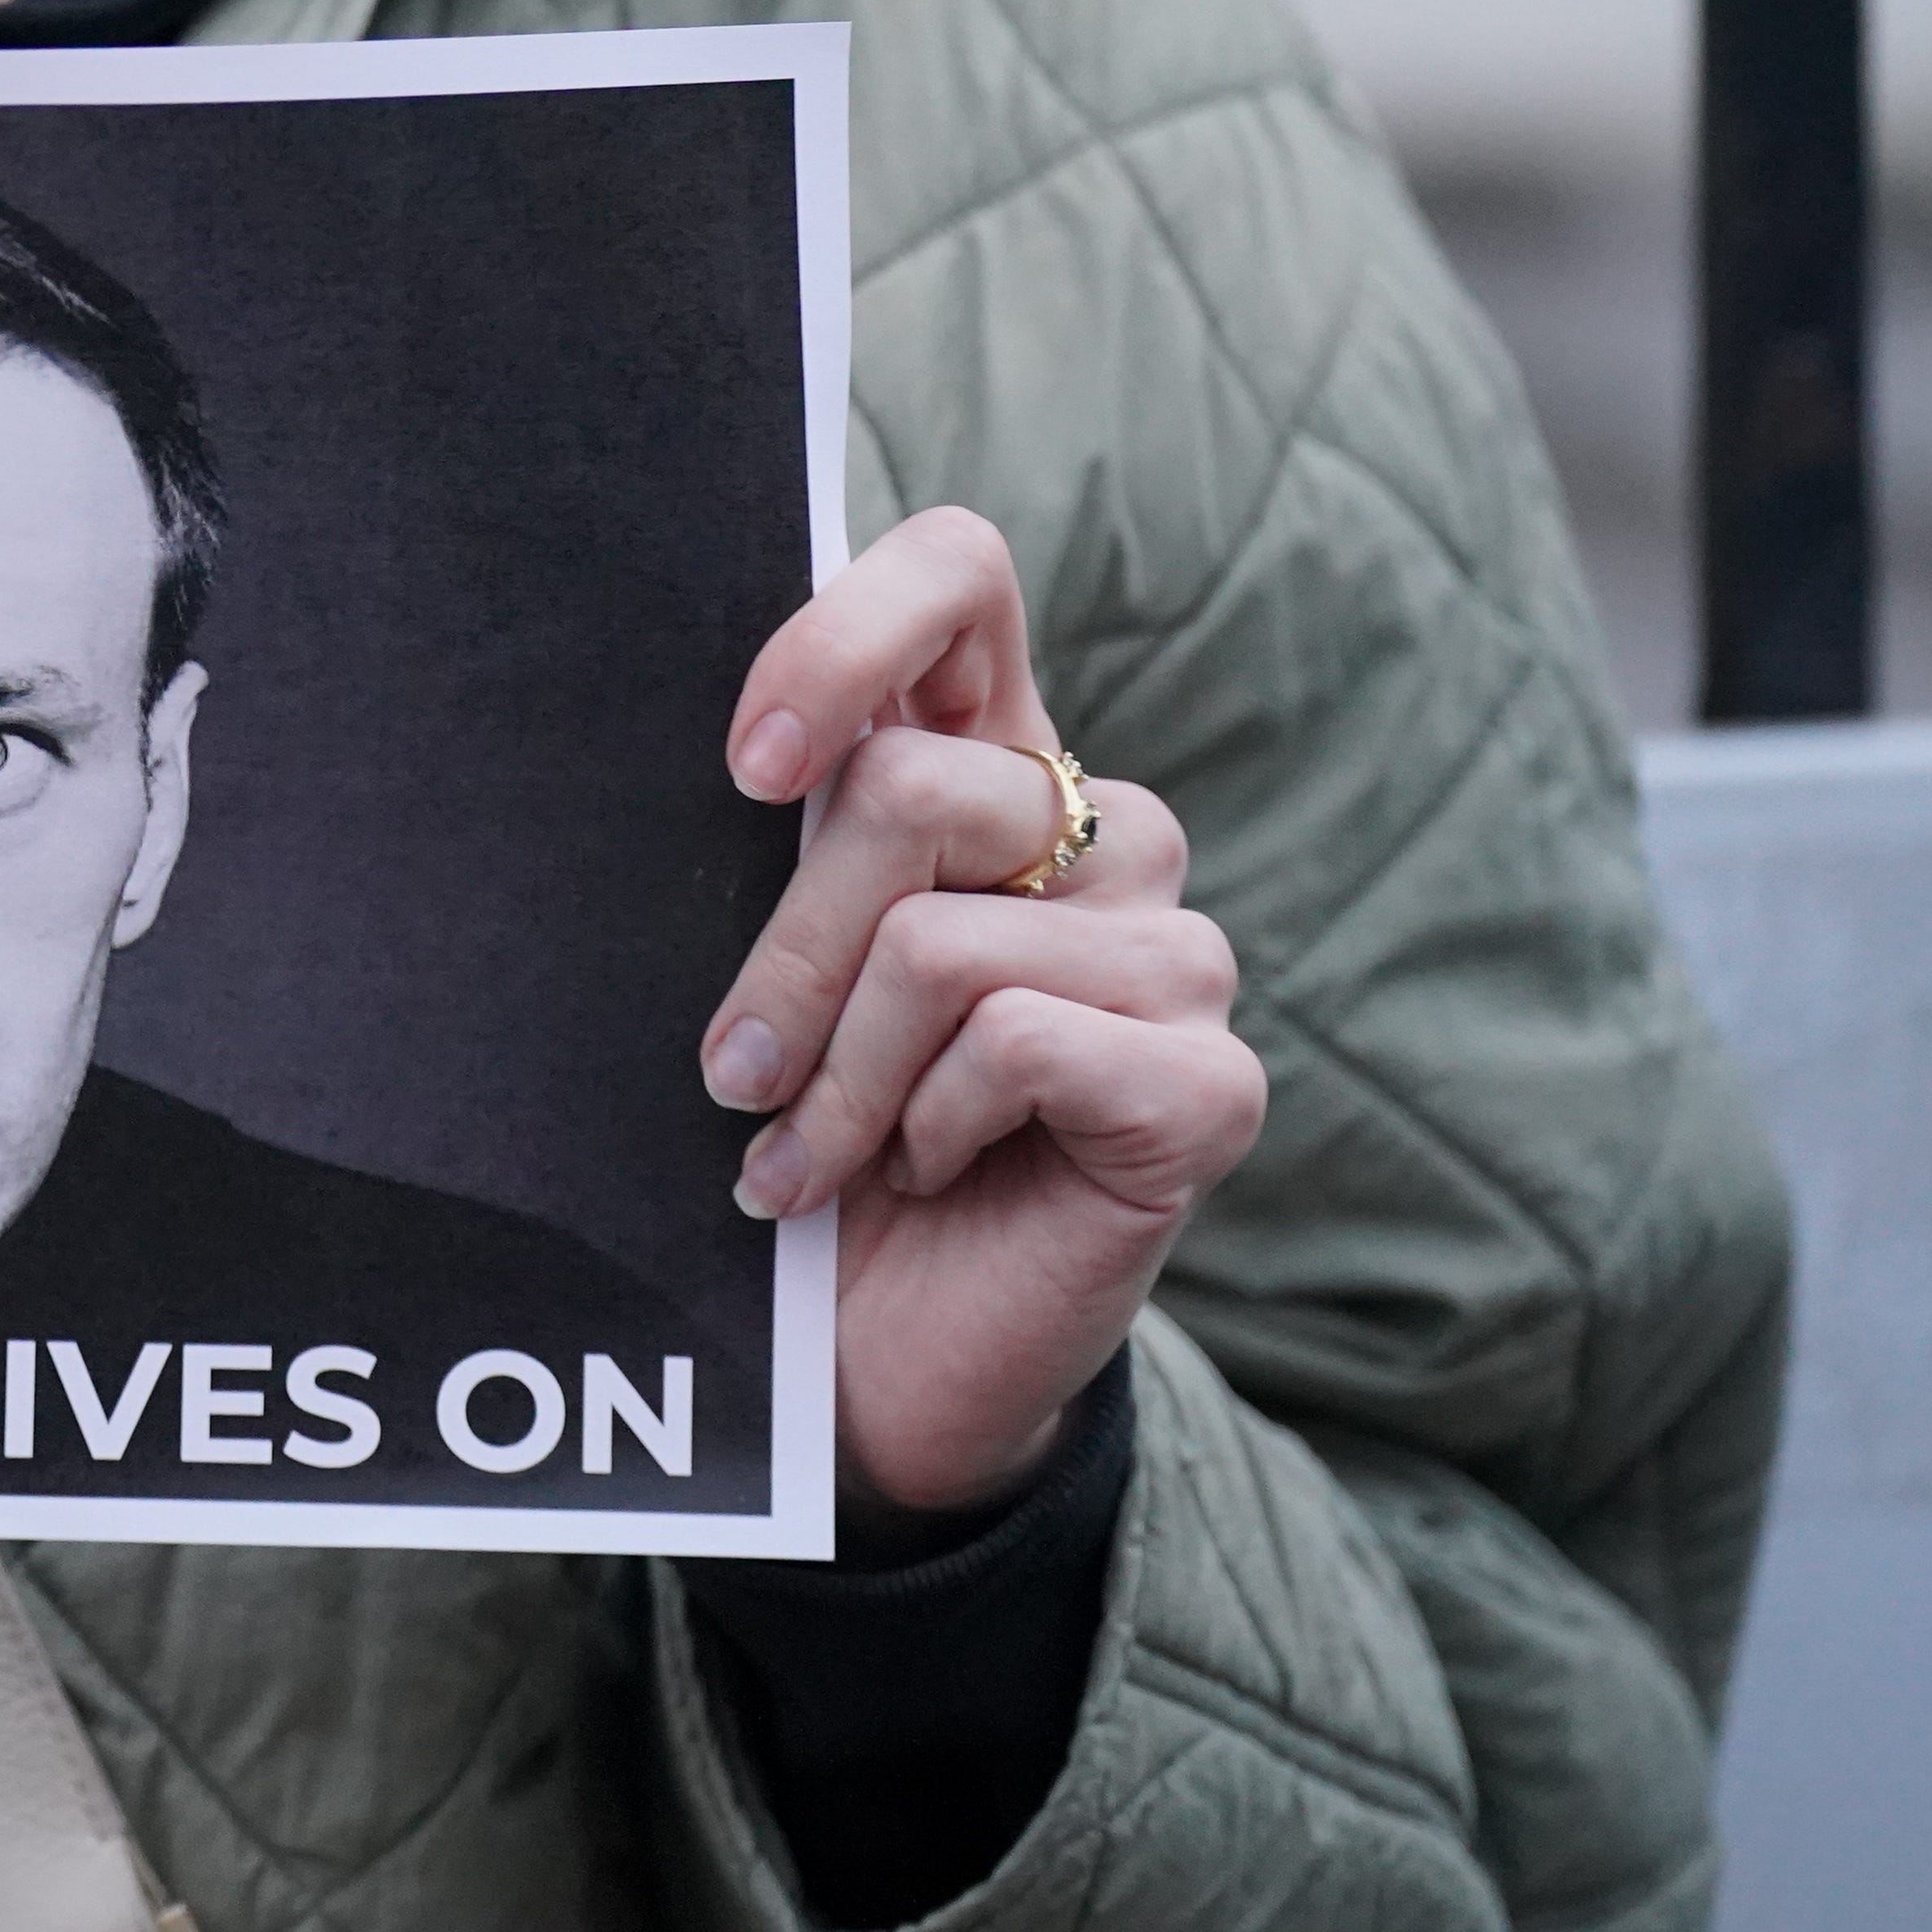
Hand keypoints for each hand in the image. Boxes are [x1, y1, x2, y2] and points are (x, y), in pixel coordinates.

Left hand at [700, 507, 1263, 1514]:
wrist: (872, 1356)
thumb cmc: (802, 1138)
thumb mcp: (769, 965)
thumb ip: (774, 838)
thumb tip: (721, 747)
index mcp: (985, 765)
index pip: (958, 576)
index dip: (842, 638)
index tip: (746, 768)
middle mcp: (1099, 831)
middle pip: (909, 789)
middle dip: (783, 953)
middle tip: (733, 1072)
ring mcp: (1173, 955)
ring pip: (941, 938)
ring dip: (837, 1071)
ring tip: (814, 1153)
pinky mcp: (1209, 1081)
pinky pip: (1019, 1040)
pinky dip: (928, 1124)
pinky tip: (929, 1171)